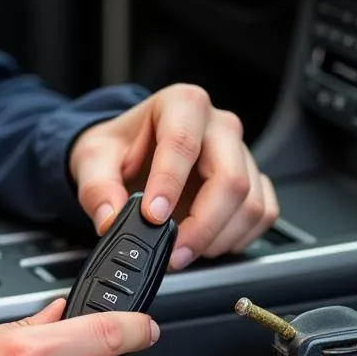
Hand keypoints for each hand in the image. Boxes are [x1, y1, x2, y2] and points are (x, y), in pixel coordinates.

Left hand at [68, 84, 277, 269]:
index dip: (170, 184)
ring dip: (219, 238)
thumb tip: (110, 218)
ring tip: (184, 250)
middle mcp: (219, 125)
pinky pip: (263, 214)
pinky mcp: (252, 179)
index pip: (183, 143)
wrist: (132, 151)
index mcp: (181, 104)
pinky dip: (238, 238)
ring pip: (250, 203)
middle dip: (202, 225)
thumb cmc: (119, 147)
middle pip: (229, 179)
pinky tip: (208, 243)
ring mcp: (240, 153)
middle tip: (173, 251)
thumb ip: (97, 188)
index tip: (152, 216)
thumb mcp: (93, 159)